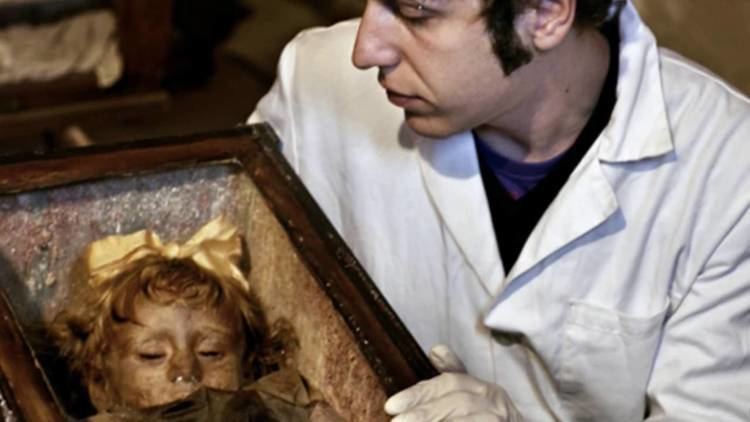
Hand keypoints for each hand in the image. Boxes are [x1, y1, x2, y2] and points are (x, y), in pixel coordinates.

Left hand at [384, 345, 521, 420]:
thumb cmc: (492, 417)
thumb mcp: (476, 393)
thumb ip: (456, 373)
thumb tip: (435, 349)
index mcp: (484, 387)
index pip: (449, 382)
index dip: (419, 393)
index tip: (391, 405)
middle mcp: (495, 401)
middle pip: (455, 402)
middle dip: (423, 412)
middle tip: (396, 421)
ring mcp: (500, 419)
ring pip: (463, 419)